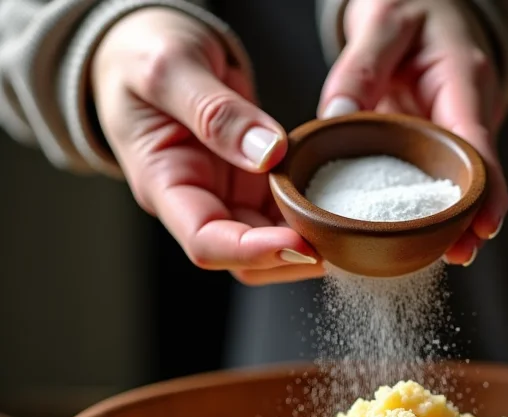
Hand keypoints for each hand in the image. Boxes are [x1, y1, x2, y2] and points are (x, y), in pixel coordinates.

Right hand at [91, 8, 322, 285]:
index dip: (253, 251)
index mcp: (164, 185)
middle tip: (338, 240)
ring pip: (270, 246)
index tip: (299, 242)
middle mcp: (198, 204)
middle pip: (245, 259)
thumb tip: (268, 153)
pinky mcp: (253, 187)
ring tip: (345, 226)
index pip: (206, 244)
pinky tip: (338, 204)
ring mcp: (228, 198)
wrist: (145, 47)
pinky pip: (286, 215)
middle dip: (290, 257)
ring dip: (307, 242)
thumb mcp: (170, 67)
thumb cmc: (142, 54)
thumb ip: (215, 111)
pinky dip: (312, 214)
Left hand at [319, 0, 507, 265]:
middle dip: (474, 218)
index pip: (476, 141)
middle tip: (461, 255)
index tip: (484, 225)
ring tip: (450, 256)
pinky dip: (436, 209)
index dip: (486, 188)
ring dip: (459, 221)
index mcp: (463, 80)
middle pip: (478, 175)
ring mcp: (460, 131)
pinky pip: (442, 180)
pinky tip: (425, 237)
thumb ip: (360, 68)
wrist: (423, 11)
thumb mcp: (382, 22)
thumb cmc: (407, 11)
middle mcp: (470, 110)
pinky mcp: (443, 145)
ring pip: (462, 184)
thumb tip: (337, 116)